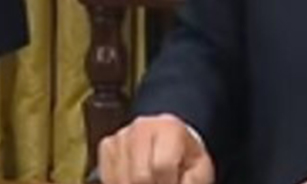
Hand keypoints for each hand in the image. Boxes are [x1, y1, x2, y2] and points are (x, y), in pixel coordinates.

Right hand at [98, 115, 213, 183]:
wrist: (171, 143)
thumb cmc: (185, 160)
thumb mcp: (198, 171)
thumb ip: (191, 183)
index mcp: (170, 128)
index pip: (161, 167)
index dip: (168, 183)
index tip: (173, 183)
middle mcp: (142, 127)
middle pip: (139, 176)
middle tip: (161, 183)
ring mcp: (122, 136)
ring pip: (122, 180)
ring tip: (152, 181)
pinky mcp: (108, 146)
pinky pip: (109, 177)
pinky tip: (135, 181)